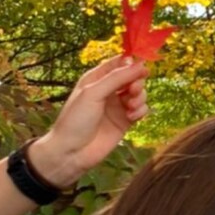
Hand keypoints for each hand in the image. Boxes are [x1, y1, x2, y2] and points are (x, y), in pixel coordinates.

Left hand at [28, 56, 149, 187]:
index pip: (119, 63)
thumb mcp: (94, 93)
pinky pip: (140, 110)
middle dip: (137, 82)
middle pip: (132, 78)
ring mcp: (117, 107)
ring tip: (131, 107)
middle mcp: (108, 91)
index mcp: (96, 78)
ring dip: (140, 97)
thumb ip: (117, 78)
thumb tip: (139, 64)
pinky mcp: (125, 122)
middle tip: (133, 90)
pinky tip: (132, 117)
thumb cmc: (76, 120)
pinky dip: (140, 111)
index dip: (131, 62)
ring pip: (139, 94)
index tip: (142, 65)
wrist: (72, 152)